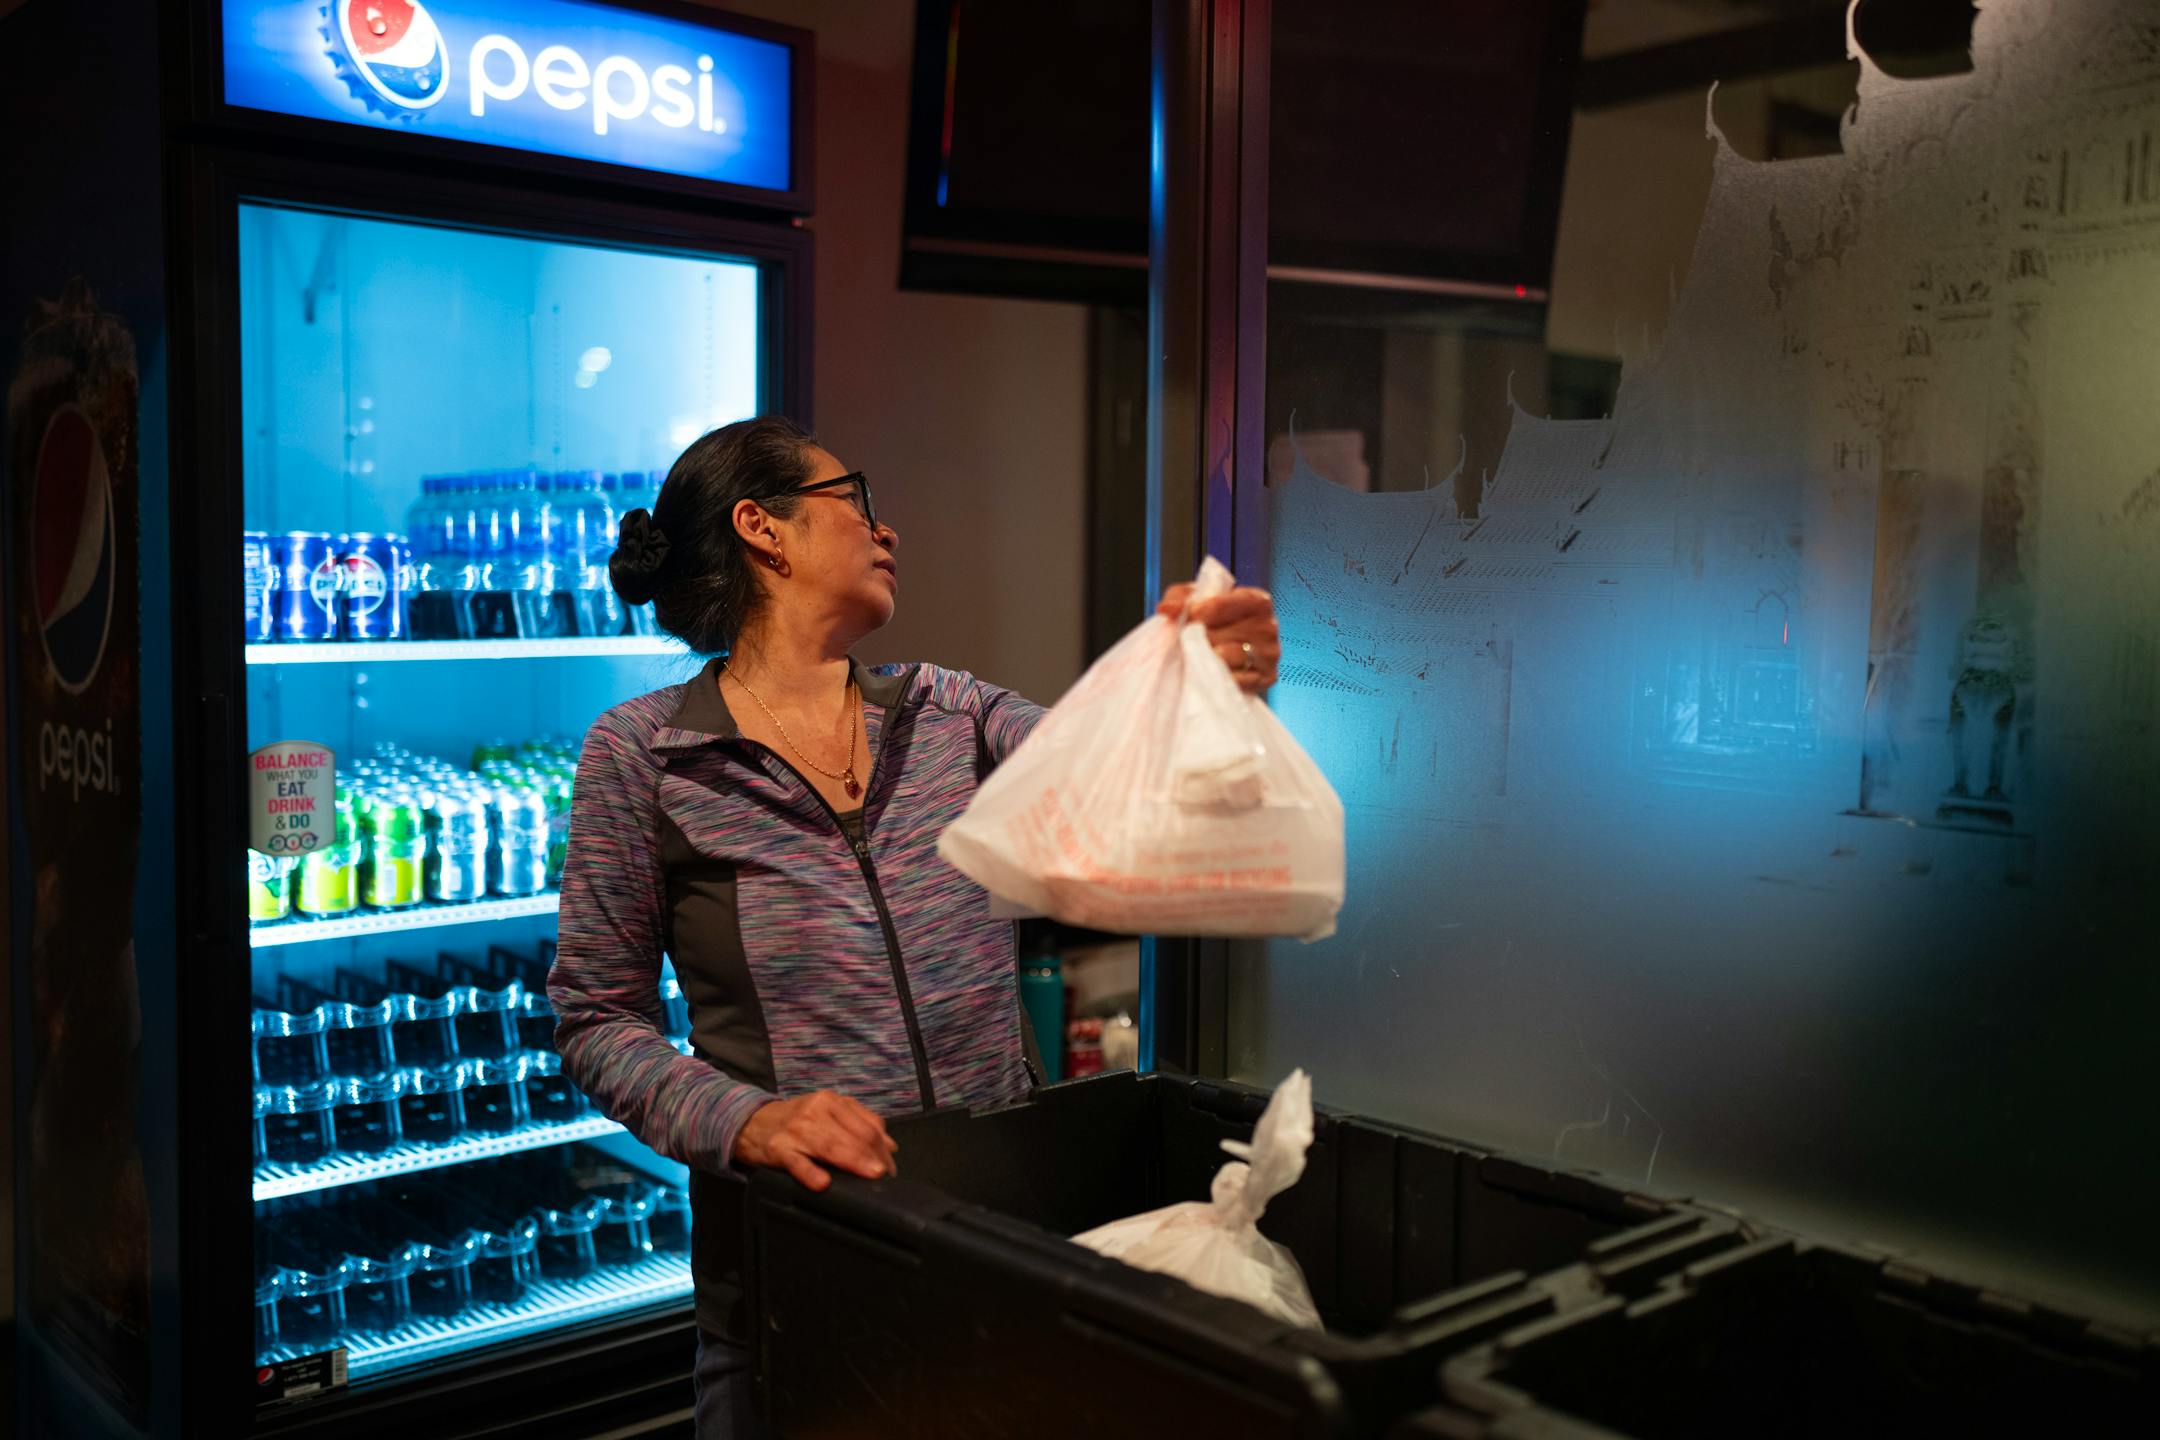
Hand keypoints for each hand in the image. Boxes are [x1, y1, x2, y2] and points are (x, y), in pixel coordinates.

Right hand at [734, 1090, 898, 1191]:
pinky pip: (797, 1163)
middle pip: (854, 1136)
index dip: (883, 1147)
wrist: (752, 1123)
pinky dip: (810, 1173)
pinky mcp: (778, 1149)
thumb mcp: (828, 1112)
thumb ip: (860, 1123)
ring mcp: (796, 1130)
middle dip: (874, 1157)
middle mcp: (815, 1111)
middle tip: (885, 1175)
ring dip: (855, 1162)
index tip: (891, 1165)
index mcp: (831, 1101)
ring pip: (831, 1147)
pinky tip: (823, 1183)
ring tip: (871, 1175)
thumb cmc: (798, 1120)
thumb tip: (890, 1146)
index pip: (867, 1125)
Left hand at [1159, 583, 1280, 694]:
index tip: (1191, 615)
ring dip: (1208, 656)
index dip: (1208, 609)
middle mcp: (1269, 626)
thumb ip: (1177, 598)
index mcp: (1257, 601)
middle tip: (1189, 639)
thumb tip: (1167, 610)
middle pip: (1232, 631)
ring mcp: (1270, 654)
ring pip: (1233, 655)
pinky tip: (1206, 672)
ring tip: (1194, 655)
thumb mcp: (1188, 602)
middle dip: (1204, 635)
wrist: (1212, 653)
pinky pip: (1239, 680)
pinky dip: (1218, 676)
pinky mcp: (1266, 678)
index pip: (1236, 602)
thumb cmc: (1205, 621)